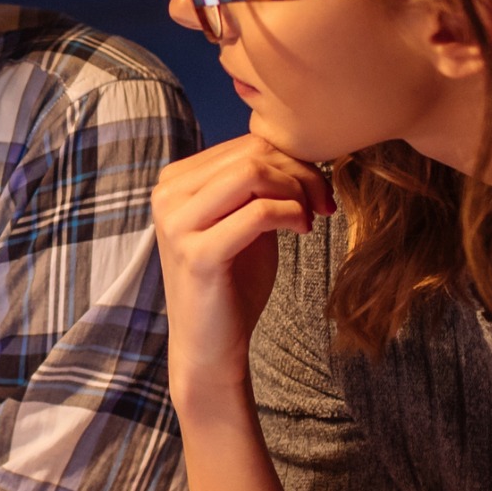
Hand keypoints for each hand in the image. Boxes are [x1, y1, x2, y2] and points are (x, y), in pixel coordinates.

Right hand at [151, 136, 332, 402]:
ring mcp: (177, 224)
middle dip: (300, 173)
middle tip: (324, 203)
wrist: (209, 346)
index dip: (292, 159)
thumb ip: (256, 183)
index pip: (245, 144)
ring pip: (252, 174)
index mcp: (175, 180)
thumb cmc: (232, 281)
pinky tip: (302, 231)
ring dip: (296, 192)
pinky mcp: (197, 255)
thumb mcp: (242, 219)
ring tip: (310, 217)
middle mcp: (168, 195)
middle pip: (251, 154)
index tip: (318, 189)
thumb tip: (297, 145)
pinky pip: (258, 213)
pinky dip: (291, 214)